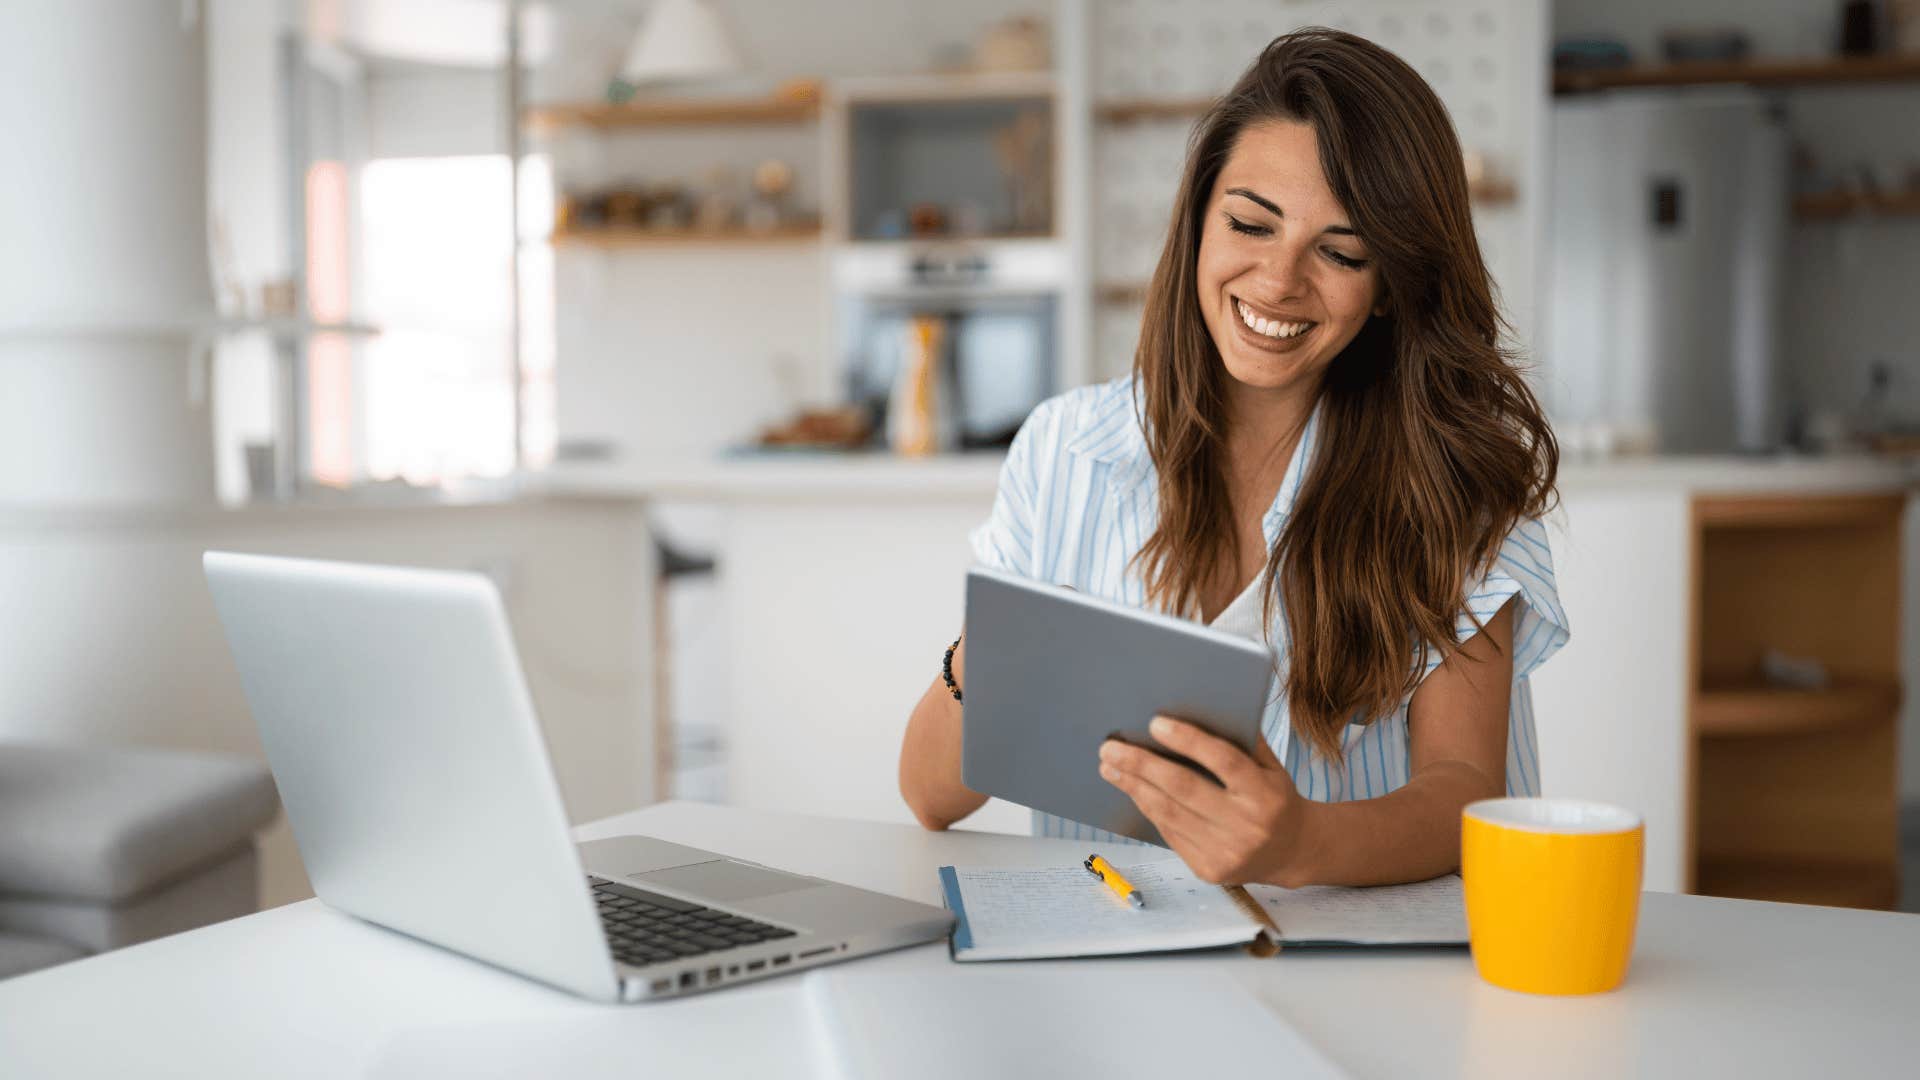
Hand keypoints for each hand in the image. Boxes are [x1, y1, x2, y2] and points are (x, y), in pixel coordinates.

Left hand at [1098, 715, 1313, 886]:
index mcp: (1266, 794)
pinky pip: (1169, 833)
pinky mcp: (1209, 870)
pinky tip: (1132, 790)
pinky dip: (1148, 808)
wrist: (1292, 853)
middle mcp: (1247, 825)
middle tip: (1111, 747)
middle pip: (1184, 788)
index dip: (1188, 741)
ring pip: (1169, 812)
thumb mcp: (1271, 767)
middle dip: (1141, 764)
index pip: (1223, 761)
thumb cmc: (1274, 799)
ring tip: (1110, 767)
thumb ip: (1241, 742)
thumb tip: (1190, 713)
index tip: (1155, 723)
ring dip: (1133, 786)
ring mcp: (1227, 852)